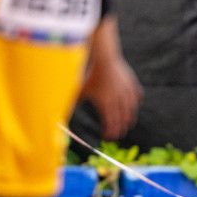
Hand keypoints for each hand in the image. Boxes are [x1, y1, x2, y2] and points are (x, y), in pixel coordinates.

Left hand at [81, 19, 140, 139]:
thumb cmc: (90, 74)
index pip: (111, 123)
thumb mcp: (80, 90)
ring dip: (129, 119)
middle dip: (120, 128)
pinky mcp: (132, 84)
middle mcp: (118, 100)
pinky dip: (134, 104)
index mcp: (106, 104)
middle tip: (117, 134)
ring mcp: (127, 93)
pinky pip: (136, 97)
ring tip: (127, 124)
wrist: (105, 58)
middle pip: (122, 119)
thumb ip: (73, 103)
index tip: (107, 137)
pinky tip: (133, 106)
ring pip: (131, 110)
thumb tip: (60, 114)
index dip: (110, 132)